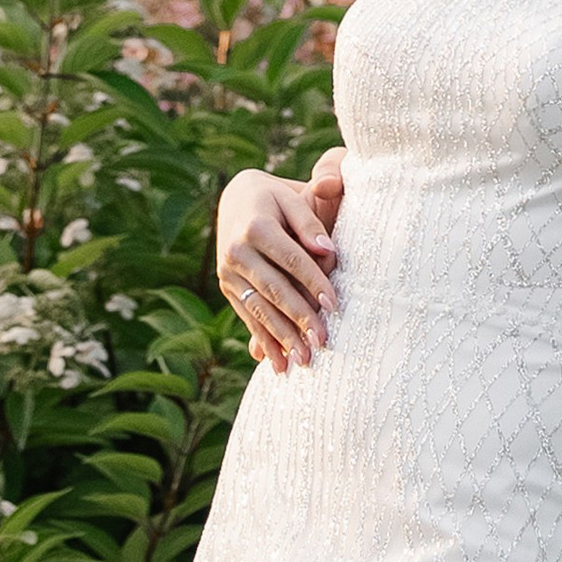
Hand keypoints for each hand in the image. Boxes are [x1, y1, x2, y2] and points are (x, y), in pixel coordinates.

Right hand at [215, 154, 344, 372]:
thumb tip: (327, 251)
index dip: (313, 281)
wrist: (235, 197)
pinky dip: (263, 341)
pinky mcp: (227, 287)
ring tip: (304, 360)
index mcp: (256, 227)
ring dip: (281, 338)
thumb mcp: (292, 198)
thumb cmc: (276, 198)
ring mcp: (228, 272)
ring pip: (259, 309)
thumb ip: (310, 222)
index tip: (334, 304)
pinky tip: (278, 364)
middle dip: (298, 318)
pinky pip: (247, 317)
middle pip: (274, 290)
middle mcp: (236, 252)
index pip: (291, 259)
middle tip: (322, 341)